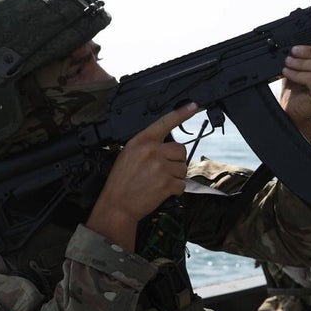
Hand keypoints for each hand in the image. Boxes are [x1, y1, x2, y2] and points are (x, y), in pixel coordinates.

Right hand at [85, 103, 197, 248]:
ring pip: (183, 169)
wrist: (117, 205)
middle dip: (176, 161)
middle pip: (181, 150)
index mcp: (141, 141)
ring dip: (175, 177)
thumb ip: (146, 147)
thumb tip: (165, 146)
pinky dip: (175, 190)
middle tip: (163, 170)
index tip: (193, 106)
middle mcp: (152, 151)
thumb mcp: (127, 154)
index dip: (181, 113)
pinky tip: (162, 191)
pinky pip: (182, 184)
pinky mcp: (166, 183)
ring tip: (158, 182)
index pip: (164, 122)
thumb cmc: (121, 182)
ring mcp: (160, 167)